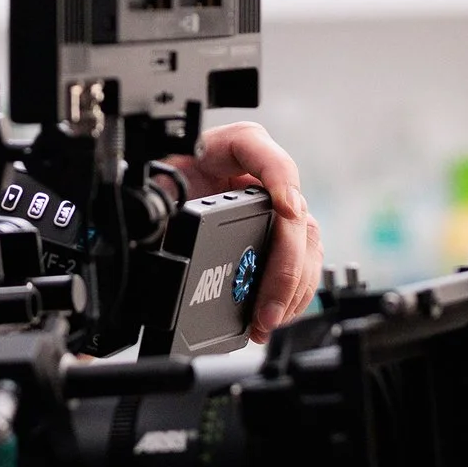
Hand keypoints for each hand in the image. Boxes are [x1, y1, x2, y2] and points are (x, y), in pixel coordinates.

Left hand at [175, 121, 323, 343]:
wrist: (165, 190)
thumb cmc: (165, 178)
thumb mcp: (160, 182)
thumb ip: (163, 195)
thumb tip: (162, 227)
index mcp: (237, 145)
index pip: (270, 157)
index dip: (282, 180)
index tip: (286, 207)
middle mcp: (265, 173)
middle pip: (296, 215)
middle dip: (285, 267)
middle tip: (266, 306)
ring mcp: (279, 203)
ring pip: (307, 244)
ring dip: (292, 289)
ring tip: (266, 320)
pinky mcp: (281, 230)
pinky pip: (303, 260)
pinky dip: (293, 292)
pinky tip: (275, 314)